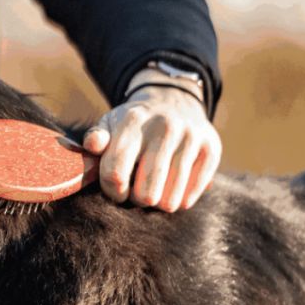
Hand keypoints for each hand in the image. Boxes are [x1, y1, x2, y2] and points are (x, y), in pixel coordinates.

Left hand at [82, 77, 220, 211]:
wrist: (174, 102)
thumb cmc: (134, 125)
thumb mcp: (110, 124)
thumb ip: (96, 137)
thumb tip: (93, 144)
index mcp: (133, 121)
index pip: (115, 173)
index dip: (112, 191)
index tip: (117, 190)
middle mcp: (165, 127)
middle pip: (145, 193)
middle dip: (137, 199)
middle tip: (138, 190)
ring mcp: (191, 137)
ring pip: (170, 199)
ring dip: (159, 202)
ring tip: (155, 189)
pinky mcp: (212, 149)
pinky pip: (191, 195)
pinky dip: (180, 200)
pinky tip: (173, 189)